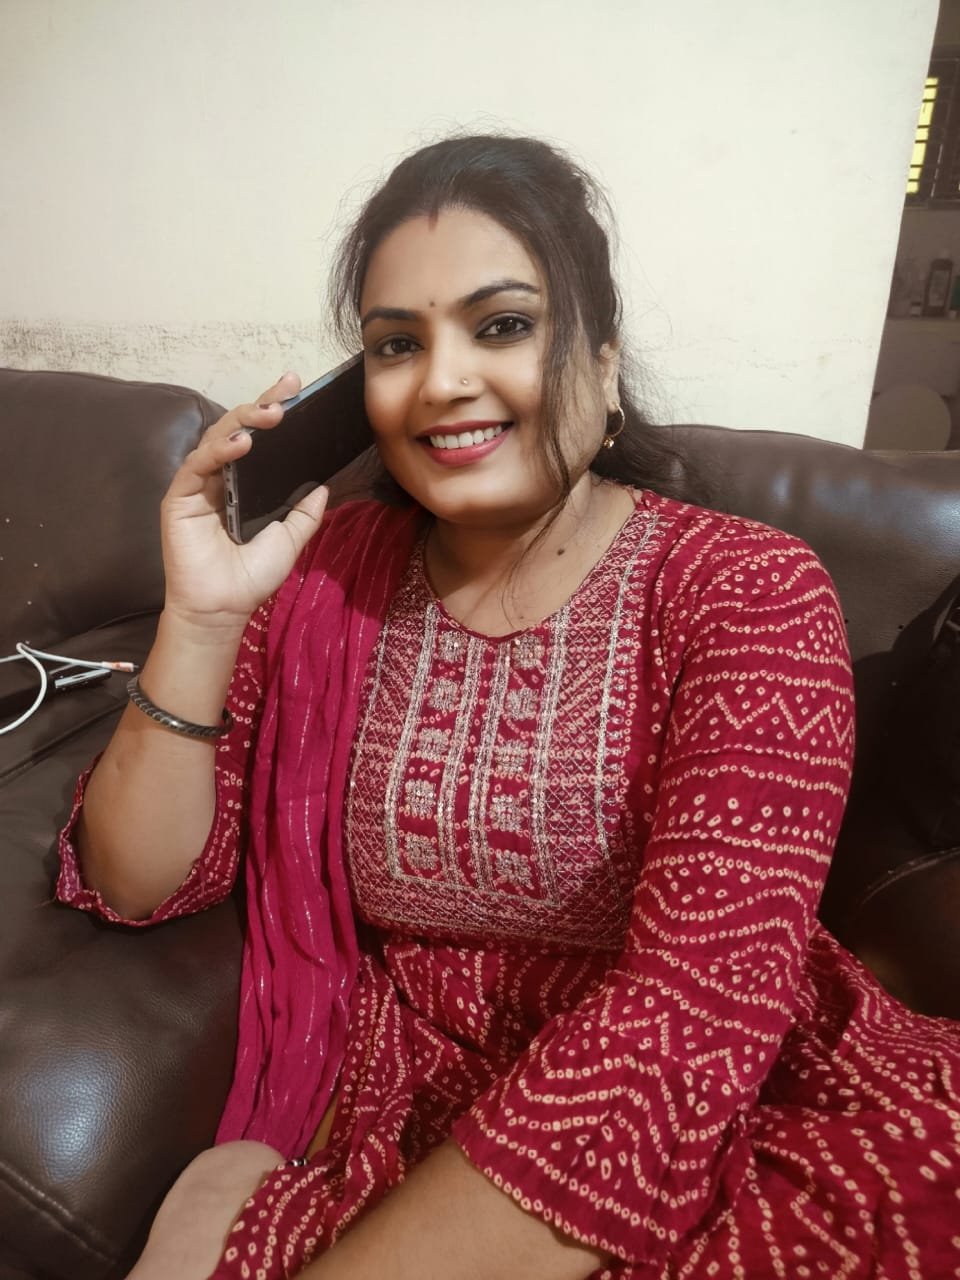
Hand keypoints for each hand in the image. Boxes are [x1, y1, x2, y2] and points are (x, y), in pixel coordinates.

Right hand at [160, 372, 328, 630]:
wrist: (223, 608)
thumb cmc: (250, 577)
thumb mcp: (289, 539)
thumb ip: (305, 513)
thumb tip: (324, 486)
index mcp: (245, 483)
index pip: (259, 438)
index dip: (274, 410)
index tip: (296, 387)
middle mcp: (221, 476)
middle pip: (238, 428)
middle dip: (263, 404)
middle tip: (287, 390)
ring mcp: (199, 484)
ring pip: (217, 438)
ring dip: (244, 422)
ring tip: (272, 413)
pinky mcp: (179, 496)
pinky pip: (198, 464)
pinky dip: (219, 450)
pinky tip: (241, 443)